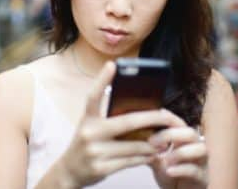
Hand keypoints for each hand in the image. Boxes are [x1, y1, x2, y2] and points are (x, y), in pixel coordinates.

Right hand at [57, 61, 184, 187]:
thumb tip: (142, 112)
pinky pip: (132, 161)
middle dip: (152, 119)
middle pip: (127, 122)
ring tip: (165, 140)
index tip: (113, 64)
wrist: (69, 172)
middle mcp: (89, 133)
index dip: (102, 80)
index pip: (93, 96)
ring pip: (134, 145)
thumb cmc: (87, 144)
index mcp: (87, 119)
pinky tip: (154, 154)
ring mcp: (95, 152)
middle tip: (168, 117)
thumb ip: (110, 119)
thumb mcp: (92, 128)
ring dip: (153, 144)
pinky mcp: (102, 169)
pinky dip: (146, 157)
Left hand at [148, 125, 207, 188]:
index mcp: (185, 140)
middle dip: (172, 134)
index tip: (152, 121)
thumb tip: (135, 138)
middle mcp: (197, 147)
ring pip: (201, 148)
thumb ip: (150, 150)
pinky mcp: (203, 178)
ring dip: (181, 152)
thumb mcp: (157, 162)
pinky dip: (181, 169)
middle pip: (191, 133)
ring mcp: (202, 162)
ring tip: (165, 159)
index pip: (179, 123)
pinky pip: (195, 170)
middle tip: (152, 142)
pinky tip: (169, 171)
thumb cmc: (171, 176)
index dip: (168, 119)